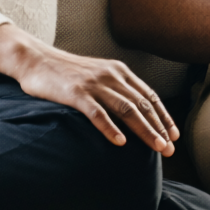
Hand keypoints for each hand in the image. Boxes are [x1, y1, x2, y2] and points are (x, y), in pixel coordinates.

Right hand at [0, 24, 176, 153]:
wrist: (36, 60)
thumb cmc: (67, 73)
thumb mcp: (97, 76)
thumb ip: (115, 90)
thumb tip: (134, 113)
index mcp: (119, 72)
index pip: (149, 96)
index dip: (163, 116)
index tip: (173, 135)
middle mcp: (111, 76)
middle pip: (142, 105)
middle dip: (158, 128)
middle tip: (169, 149)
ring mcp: (94, 84)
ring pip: (126, 109)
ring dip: (144, 130)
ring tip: (156, 148)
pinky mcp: (75, 93)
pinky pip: (97, 113)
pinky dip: (110, 128)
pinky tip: (120, 143)